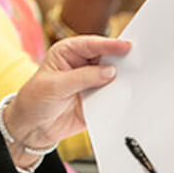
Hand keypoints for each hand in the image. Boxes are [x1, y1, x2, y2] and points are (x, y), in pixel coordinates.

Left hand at [4, 37, 128, 153]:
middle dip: (122, 59)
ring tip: (140, 79)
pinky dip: (122, 96)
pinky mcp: (98, 100)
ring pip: (114, 76)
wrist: (33, 127)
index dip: (110, 45)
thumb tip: (110, 72)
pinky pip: (114, 96)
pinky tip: (132, 97)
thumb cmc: (35, 100)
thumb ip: (82, 78)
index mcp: (68, 52)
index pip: (92, 44)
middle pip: (107, 57)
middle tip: (140, 61)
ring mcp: (91, 82)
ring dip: (125, 78)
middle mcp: (82, 64)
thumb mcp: (55, 86)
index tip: (126, 46)